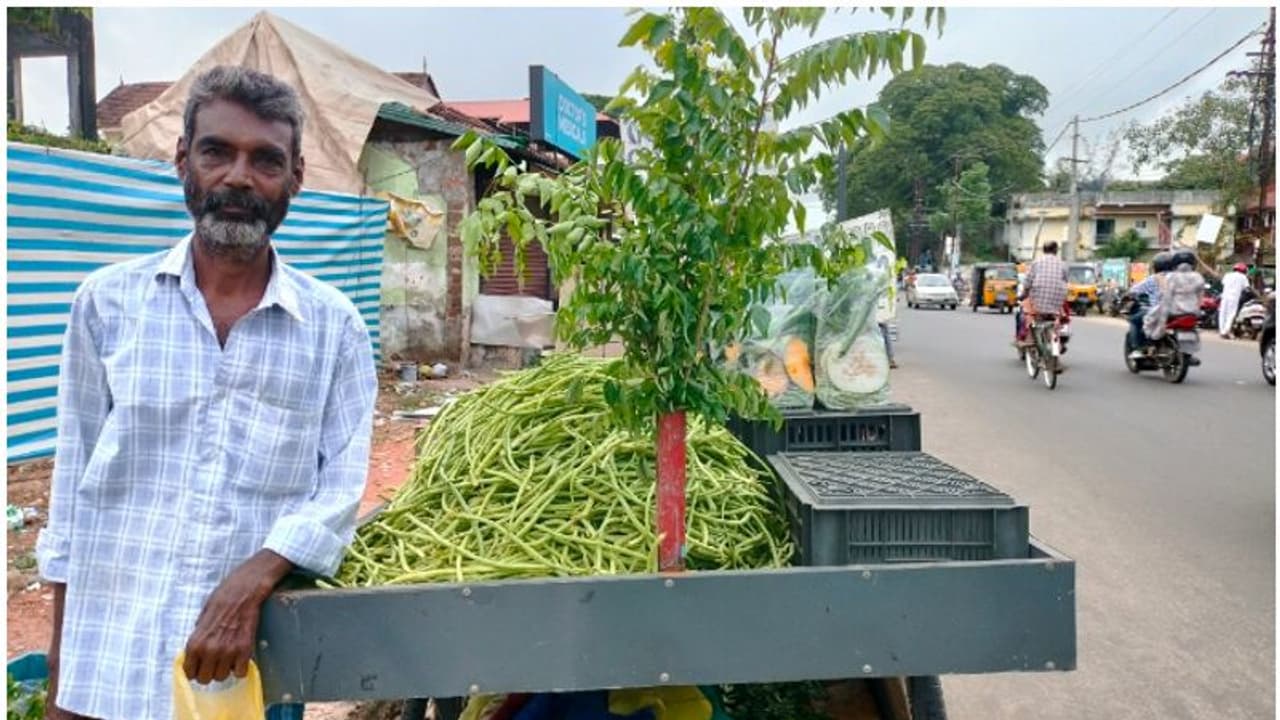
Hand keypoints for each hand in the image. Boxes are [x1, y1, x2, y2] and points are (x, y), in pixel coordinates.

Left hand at [183, 550, 292, 683]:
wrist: (244, 589)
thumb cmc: (222, 597)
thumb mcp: (201, 616)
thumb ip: (198, 636)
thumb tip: (195, 651)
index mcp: (195, 642)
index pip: (188, 673)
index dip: (194, 670)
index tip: (200, 666)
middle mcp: (209, 650)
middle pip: (205, 679)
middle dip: (209, 672)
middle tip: (215, 662)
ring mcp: (228, 651)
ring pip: (223, 677)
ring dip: (225, 670)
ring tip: (228, 658)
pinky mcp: (245, 649)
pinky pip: (240, 672)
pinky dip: (240, 667)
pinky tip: (240, 657)